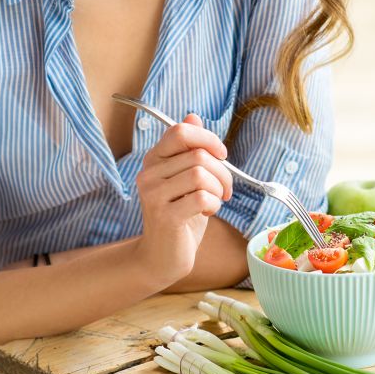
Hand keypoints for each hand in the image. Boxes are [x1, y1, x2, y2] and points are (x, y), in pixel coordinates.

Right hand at [134, 114, 232, 283]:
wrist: (162, 256)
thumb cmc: (179, 215)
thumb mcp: (186, 178)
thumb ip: (188, 149)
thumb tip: (193, 117)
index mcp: (154, 160)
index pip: (180, 131)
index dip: (208, 139)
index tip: (221, 155)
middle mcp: (149, 174)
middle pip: (197, 155)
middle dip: (222, 172)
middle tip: (225, 189)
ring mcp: (154, 195)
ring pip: (200, 174)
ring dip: (219, 189)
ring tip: (215, 201)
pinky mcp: (164, 216)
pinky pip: (202, 198)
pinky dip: (214, 205)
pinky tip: (208, 213)